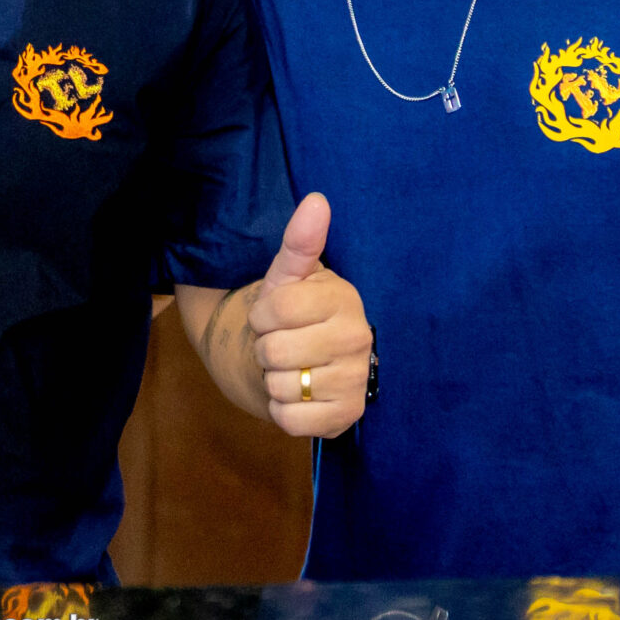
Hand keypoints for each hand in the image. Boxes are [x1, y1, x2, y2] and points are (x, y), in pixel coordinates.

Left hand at [248, 193, 375, 437]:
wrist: (304, 362)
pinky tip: (297, 396)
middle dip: (265, 349)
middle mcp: (358, 339)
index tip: (272, 315)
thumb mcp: (288, 276)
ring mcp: (355, 381)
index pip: (275, 308)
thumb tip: (316, 200)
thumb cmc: (293, 313)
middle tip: (282, 344)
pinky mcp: (347, 417)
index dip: (261, 314)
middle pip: (275, 351)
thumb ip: (300, 241)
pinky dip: (282, 411)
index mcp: (344, 299)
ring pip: (281, 386)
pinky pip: (291, 420)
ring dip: (273, 380)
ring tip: (291, 368)